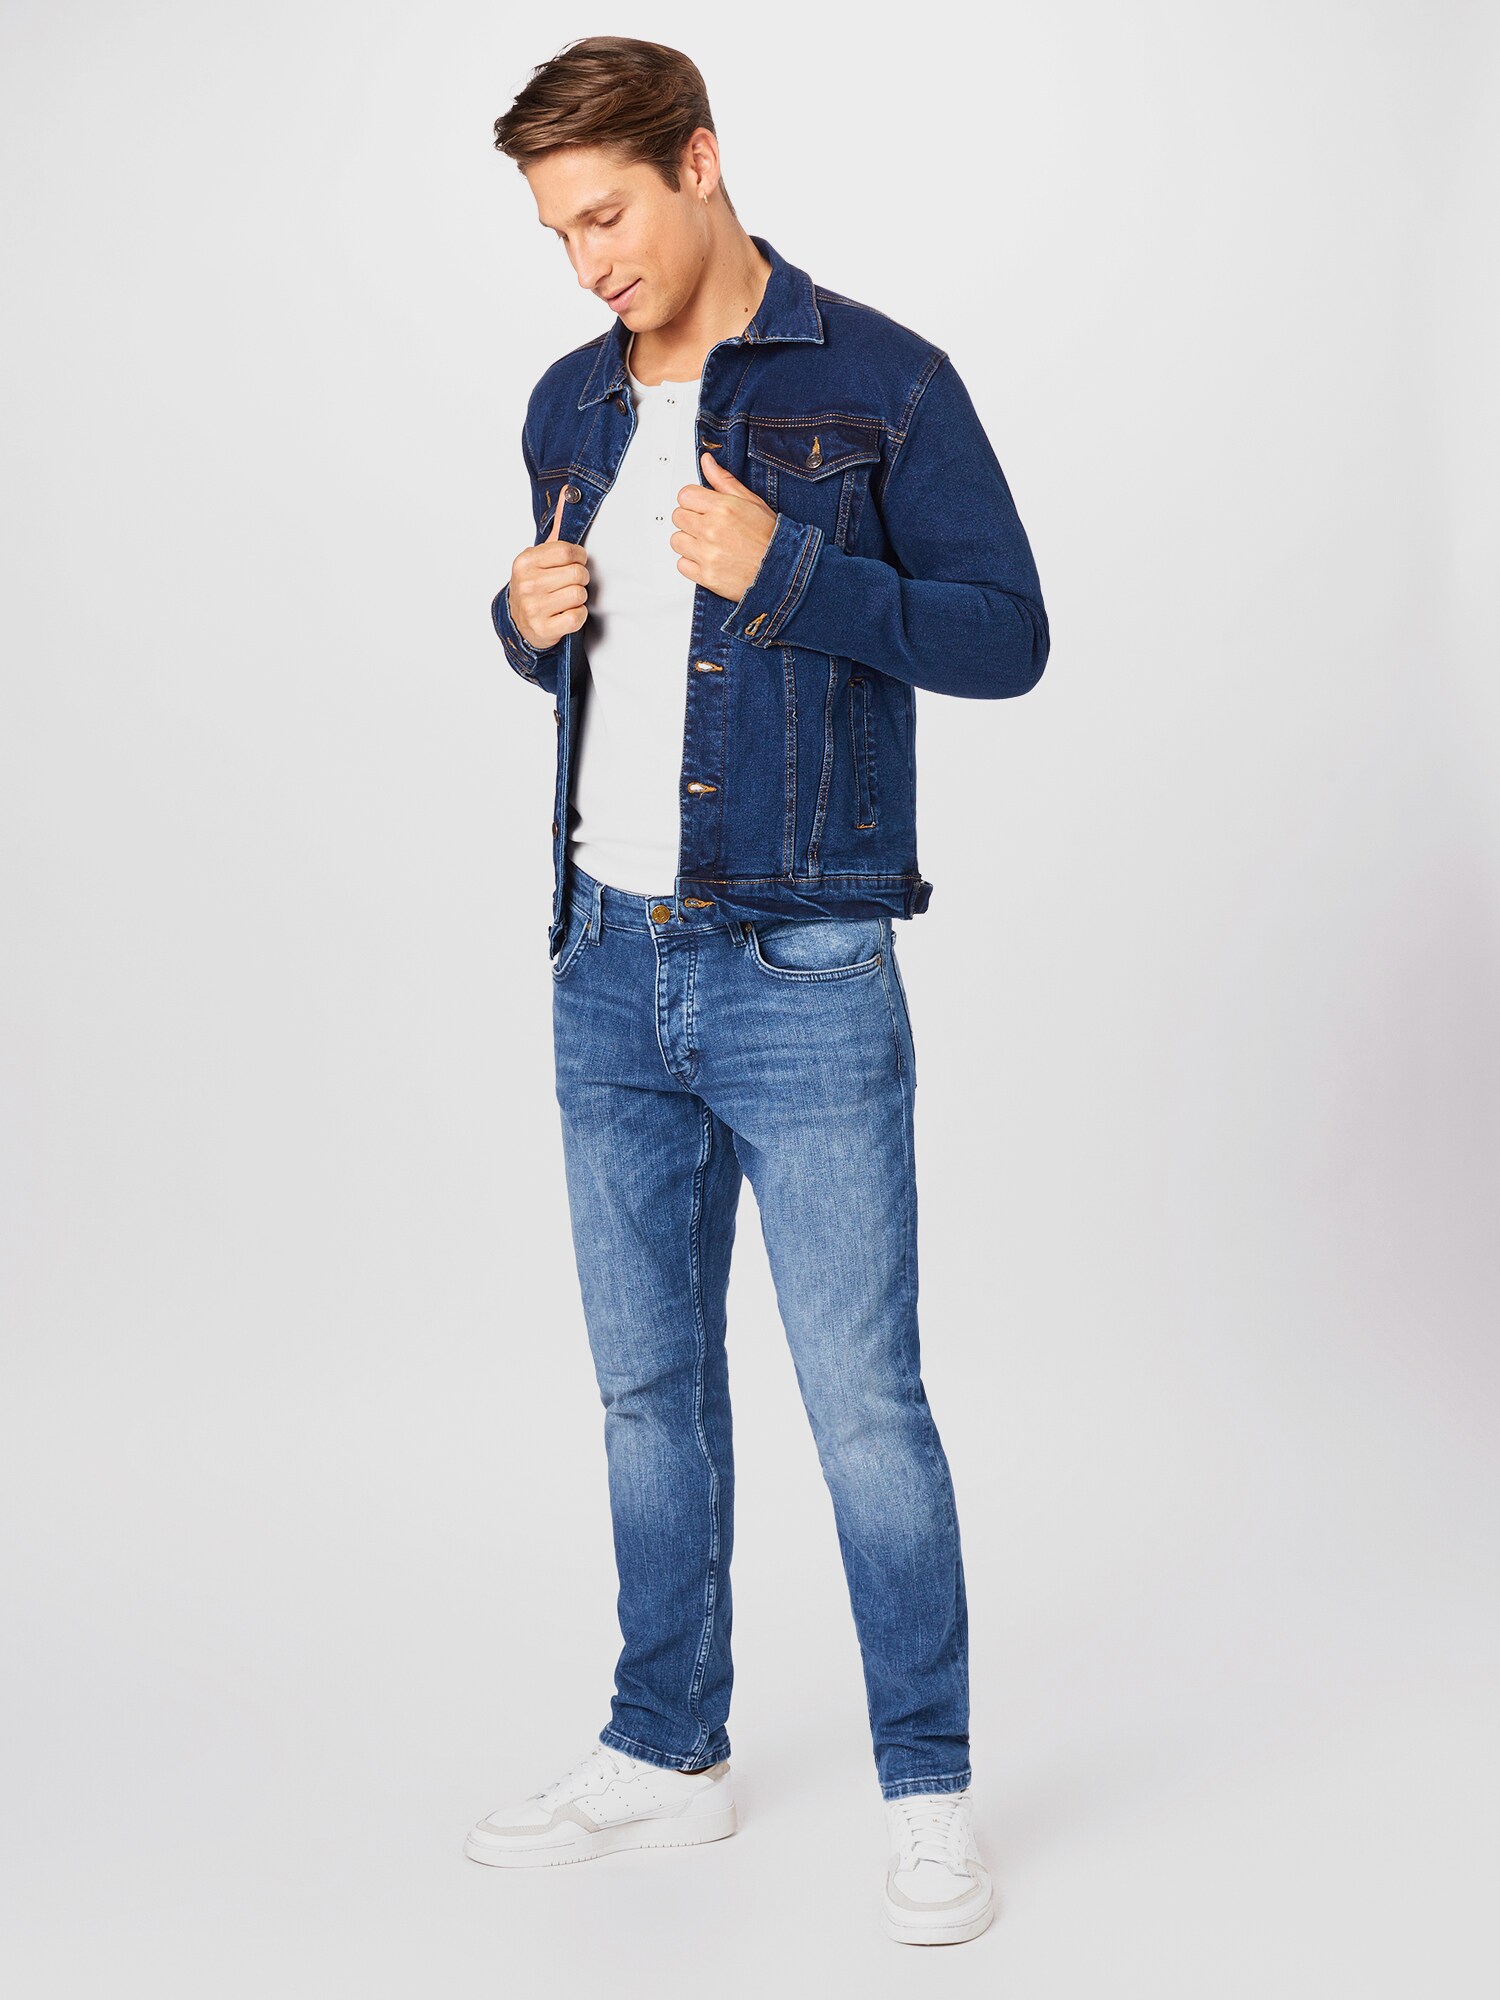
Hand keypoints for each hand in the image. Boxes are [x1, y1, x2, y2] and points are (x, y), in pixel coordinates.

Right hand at [510, 488, 589, 648]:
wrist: (520, 622)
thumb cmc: (537, 584)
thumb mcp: (542, 555)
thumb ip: (559, 528)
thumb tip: (569, 492)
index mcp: (525, 561)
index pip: (568, 551)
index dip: (579, 558)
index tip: (574, 563)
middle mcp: (526, 583)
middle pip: (578, 574)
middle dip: (579, 579)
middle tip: (567, 584)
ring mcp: (533, 608)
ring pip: (579, 595)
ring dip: (578, 598)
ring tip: (565, 599)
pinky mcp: (543, 629)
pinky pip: (577, 617)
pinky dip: (577, 617)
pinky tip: (565, 614)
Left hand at [671, 451, 777, 601]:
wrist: (782, 570)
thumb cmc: (770, 537)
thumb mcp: (751, 501)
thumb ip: (724, 480)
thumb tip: (707, 462)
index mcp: (723, 508)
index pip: (684, 495)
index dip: (693, 501)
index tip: (701, 507)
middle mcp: (711, 530)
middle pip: (678, 517)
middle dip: (690, 520)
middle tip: (707, 526)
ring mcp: (707, 554)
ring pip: (676, 541)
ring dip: (688, 542)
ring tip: (707, 544)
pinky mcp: (705, 576)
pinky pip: (681, 565)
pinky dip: (691, 563)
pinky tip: (707, 559)